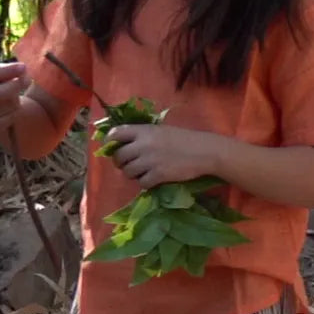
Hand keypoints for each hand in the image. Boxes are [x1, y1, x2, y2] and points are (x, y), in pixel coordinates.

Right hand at [0, 62, 29, 132]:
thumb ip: (8, 71)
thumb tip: (22, 69)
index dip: (9, 69)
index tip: (24, 66)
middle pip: (2, 91)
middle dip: (17, 85)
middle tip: (28, 80)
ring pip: (11, 103)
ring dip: (17, 99)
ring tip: (11, 98)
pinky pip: (13, 114)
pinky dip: (16, 111)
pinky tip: (10, 110)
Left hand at [107, 123, 227, 187]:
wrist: (204, 151)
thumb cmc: (183, 138)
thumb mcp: (160, 130)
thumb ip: (142, 135)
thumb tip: (123, 144)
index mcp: (143, 130)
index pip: (116, 133)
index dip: (110, 141)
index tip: (110, 147)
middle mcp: (143, 145)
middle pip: (119, 157)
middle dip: (120, 162)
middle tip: (127, 164)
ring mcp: (150, 161)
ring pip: (128, 172)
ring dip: (132, 174)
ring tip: (142, 172)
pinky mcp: (158, 175)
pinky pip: (141, 183)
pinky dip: (145, 183)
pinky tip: (152, 179)